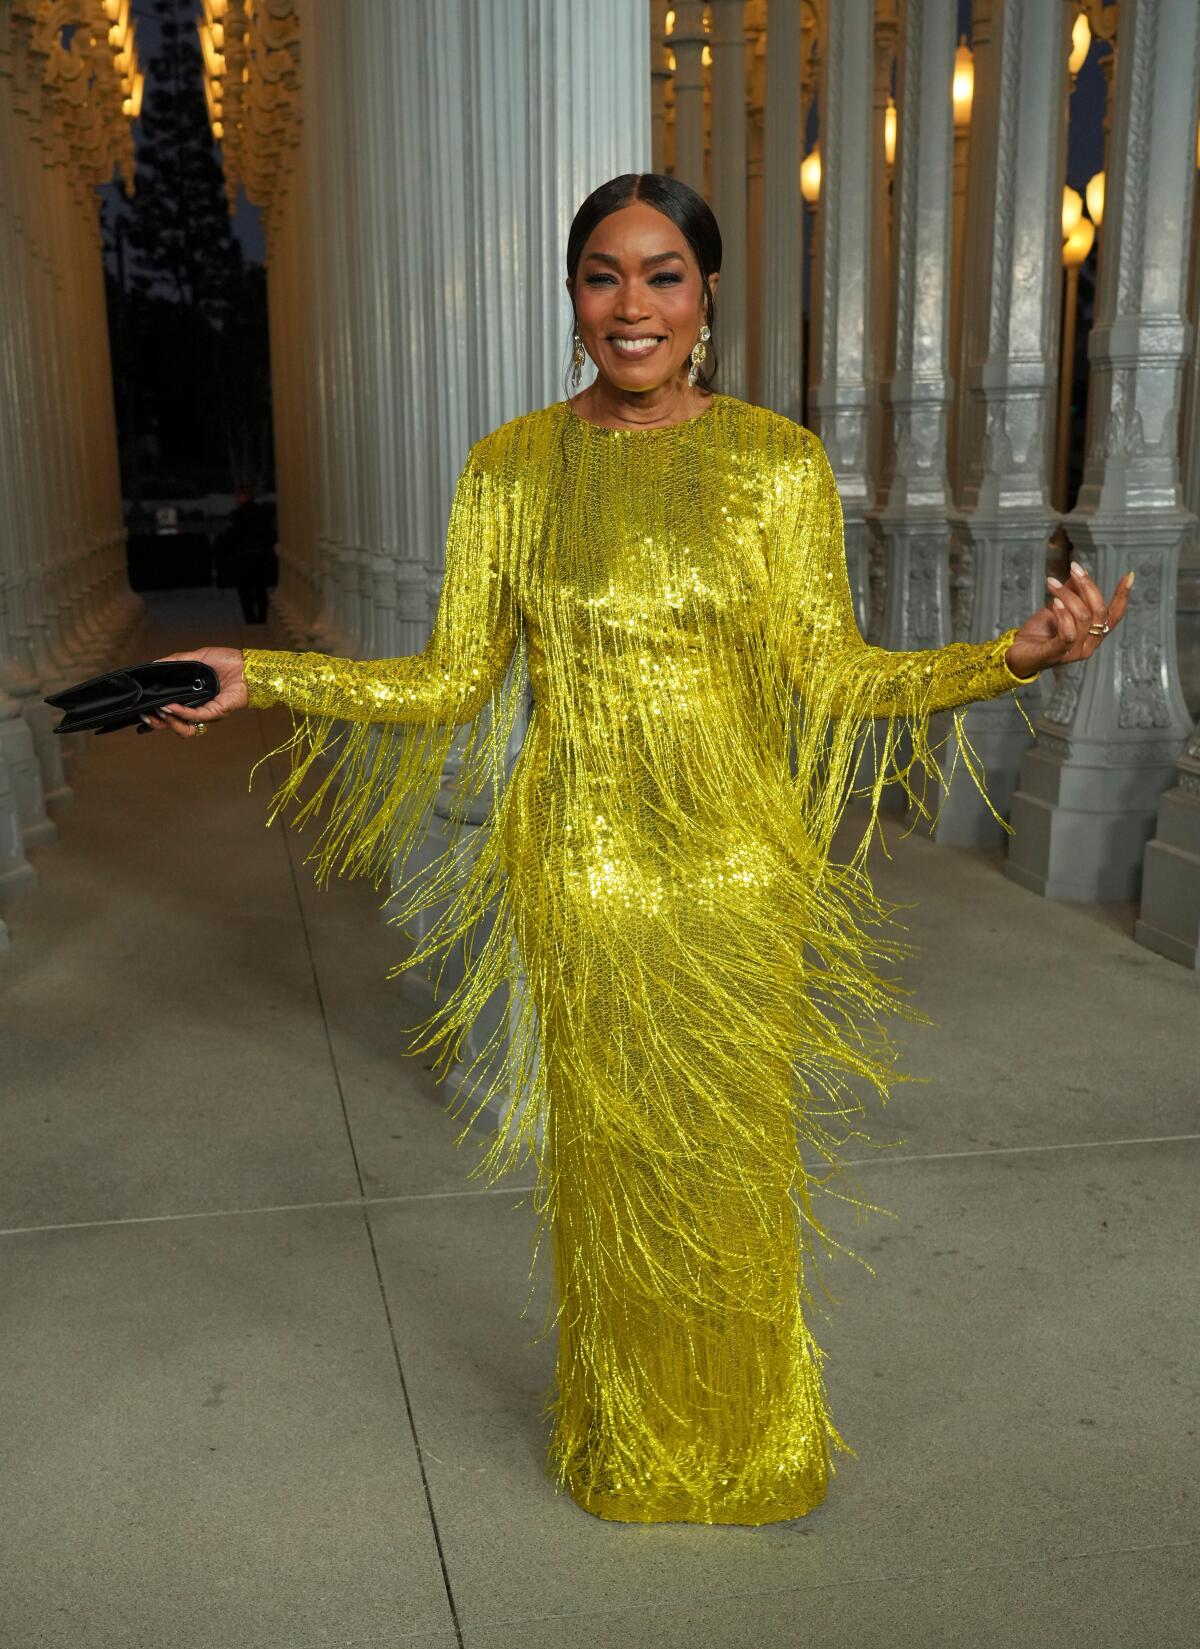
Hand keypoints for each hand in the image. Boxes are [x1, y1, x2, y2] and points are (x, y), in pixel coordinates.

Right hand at [140, 646, 248, 738]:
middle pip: (174, 725)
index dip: (156, 714)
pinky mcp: (216, 712)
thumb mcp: (197, 657)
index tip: (143, 708)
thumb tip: (155, 664)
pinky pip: (196, 717)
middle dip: (158, 723)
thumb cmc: (227, 662)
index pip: (170, 713)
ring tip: (159, 710)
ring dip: (169, 722)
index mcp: (191, 698)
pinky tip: (171, 706)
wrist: (247, 665)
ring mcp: (207, 712)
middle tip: (146, 713)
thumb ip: (176, 661)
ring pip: (185, 728)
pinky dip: (181, 713)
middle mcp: (198, 708)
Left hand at [1004, 563, 1132, 679]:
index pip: (1114, 615)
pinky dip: (1063, 614)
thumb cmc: (1039, 633)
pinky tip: (1054, 602)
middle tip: (1074, 568)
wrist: (1015, 654)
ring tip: (1052, 583)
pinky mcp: (1057, 655)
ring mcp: (1074, 652)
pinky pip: (1068, 633)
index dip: (1123, 596)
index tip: (1129, 576)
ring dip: (1068, 595)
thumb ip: (1071, 593)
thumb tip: (1080, 572)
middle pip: (1100, 611)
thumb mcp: (1056, 608)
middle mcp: (1089, 645)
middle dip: (1088, 586)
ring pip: (1083, 618)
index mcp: (1093, 635)